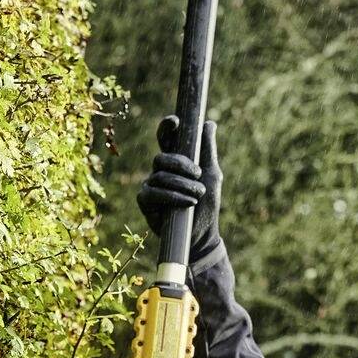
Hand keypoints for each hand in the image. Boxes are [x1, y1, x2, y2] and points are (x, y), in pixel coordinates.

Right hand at [135, 115, 222, 256]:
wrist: (201, 235)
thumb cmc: (207, 205)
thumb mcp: (212, 175)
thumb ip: (208, 150)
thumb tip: (208, 123)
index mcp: (176, 161)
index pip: (166, 139)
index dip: (166, 128)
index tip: (175, 122)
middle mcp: (161, 171)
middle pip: (161, 157)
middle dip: (180, 164)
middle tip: (198, 174)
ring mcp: (151, 185)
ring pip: (159, 175)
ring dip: (182, 184)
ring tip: (198, 195)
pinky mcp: (145, 202)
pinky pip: (152, 192)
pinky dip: (172, 196)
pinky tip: (187, 202)